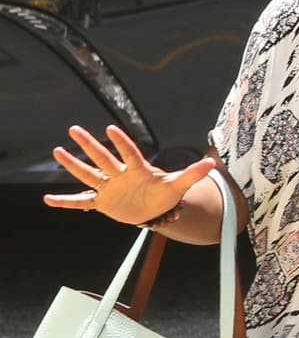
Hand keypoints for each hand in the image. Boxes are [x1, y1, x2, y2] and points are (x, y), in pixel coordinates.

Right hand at [43, 124, 215, 225]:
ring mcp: (109, 188)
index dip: (121, 142)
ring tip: (57, 151)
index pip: (129, 153)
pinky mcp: (102, 202)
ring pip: (88, 175)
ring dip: (73, 165)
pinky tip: (48, 201)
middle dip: (89, 145)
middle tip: (73, 129)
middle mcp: (120, 175)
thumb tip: (211, 163)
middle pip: (102, 158)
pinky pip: (81, 202)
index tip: (110, 128)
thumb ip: (192, 174)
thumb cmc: (164, 194)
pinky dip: (66, 202)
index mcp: (138, 169)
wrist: (154, 209)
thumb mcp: (178, 185)